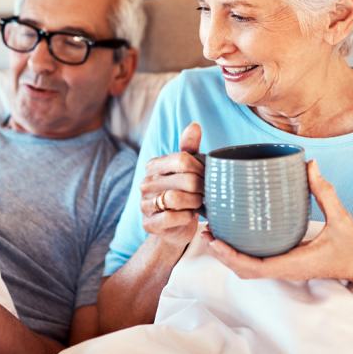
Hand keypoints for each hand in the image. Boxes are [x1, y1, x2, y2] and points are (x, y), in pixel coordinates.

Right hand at [139, 122, 203, 251]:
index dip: (201, 169)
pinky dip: (185, 218)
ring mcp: (144, 204)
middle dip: (201, 188)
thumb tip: (194, 125)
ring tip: (197, 204)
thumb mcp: (187, 170)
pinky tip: (188, 216)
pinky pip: (171, 217)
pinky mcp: (149, 223)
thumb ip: (189, 148)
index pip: (182, 159)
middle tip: (205, 193)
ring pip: (176, 198)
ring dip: (194, 203)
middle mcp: (146, 183)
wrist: (174, 228)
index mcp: (153, 165)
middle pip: (185, 180)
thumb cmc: (183, 194)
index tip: (207, 177)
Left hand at [203, 161, 352, 284]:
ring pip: (247, 270)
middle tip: (206, 232)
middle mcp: (284, 270)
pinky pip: (256, 264)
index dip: (231, 257)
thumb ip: (325, 191)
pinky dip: (240, 254)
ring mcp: (283, 269)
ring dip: (227, 256)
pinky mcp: (284, 264)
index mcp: (294, 264)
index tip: (215, 242)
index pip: (255, 268)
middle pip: (243, 271)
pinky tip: (232, 235)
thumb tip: (309, 164)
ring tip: (211, 234)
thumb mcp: (341, 217)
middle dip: (222, 255)